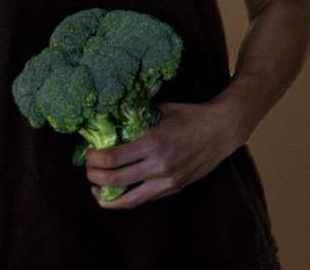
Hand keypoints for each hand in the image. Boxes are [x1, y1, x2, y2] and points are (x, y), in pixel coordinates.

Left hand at [84, 100, 242, 208]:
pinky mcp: (174, 189)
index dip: (93, 159)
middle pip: (114, 180)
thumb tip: (114, 117)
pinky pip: (144, 200)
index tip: (88, 152)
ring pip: (128, 200)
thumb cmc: (192, 116)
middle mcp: (158, 166)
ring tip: (96, 188)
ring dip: (106, 196)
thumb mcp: (162, 110)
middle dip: (93, 176)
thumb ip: (138, 116)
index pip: (112, 159)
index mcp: (153, 143)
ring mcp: (167, 181)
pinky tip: (118, 192)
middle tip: (87, 168)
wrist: (222, 130)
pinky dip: (126, 199)